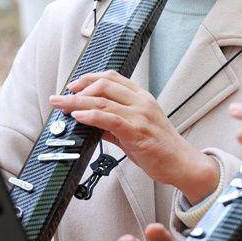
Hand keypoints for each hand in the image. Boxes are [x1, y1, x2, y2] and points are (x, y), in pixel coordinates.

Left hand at [50, 71, 218, 202]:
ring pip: (102, 101)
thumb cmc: (161, 147)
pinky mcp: (137, 132)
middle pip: (104, 86)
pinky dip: (91, 116)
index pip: (112, 77)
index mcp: (142, 97)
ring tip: (60, 105)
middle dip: (77, 90)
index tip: (73, 86)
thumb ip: (114, 124)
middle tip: (59, 98)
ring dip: (76, 102)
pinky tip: (77, 116)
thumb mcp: (136, 129)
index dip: (89, 79)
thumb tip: (90, 122)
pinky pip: (110, 119)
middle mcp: (141, 102)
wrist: (182, 163)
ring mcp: (140, 116)